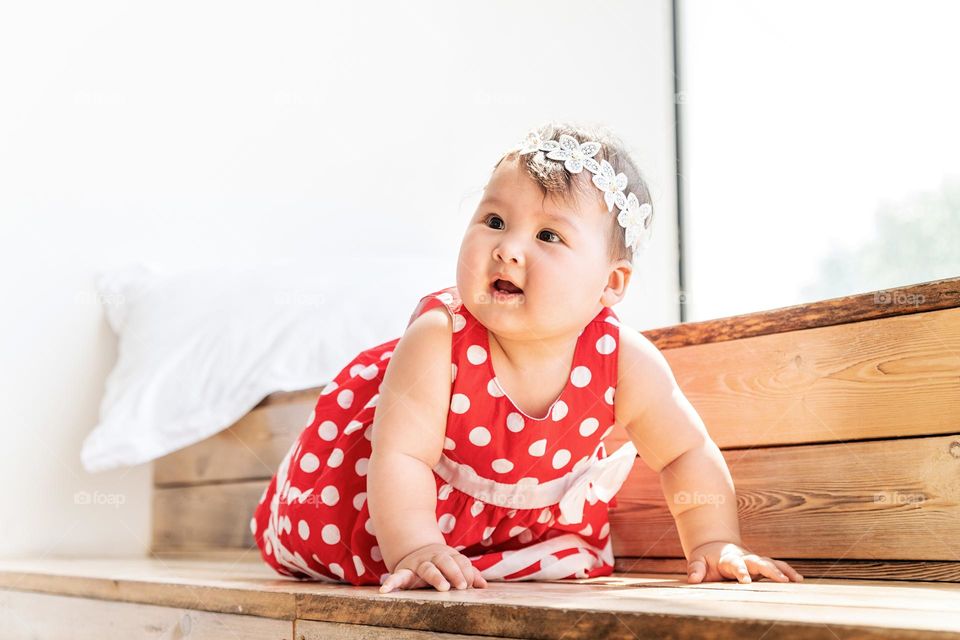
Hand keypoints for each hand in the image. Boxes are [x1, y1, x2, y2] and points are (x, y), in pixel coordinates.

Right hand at [379, 543, 487, 592]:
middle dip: (455, 573)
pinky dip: (391, 582)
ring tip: (444, 587)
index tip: (470, 584)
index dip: (466, 571)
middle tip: (462, 586)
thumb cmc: (440, 562)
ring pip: (428, 568)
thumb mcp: (454, 564)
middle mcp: (433, 558)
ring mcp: (418, 563)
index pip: (460, 561)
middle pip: (446, 562)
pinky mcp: (404, 571)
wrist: (414, 550)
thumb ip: (468, 573)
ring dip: (436, 577)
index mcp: (448, 556)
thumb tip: (483, 585)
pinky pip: (397, 576)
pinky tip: (385, 590)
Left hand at [686, 541, 803, 583]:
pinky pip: (776, 566)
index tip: (746, 581)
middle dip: (770, 571)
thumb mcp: (697, 561)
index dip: (741, 572)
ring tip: (796, 580)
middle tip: (782, 580)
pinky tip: (798, 580)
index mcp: (729, 558)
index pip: (736, 565)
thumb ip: (696, 570)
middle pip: (759, 562)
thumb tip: (693, 579)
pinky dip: (786, 571)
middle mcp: (744, 558)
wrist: (715, 544)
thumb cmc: (706, 557)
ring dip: (783, 570)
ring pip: (771, 563)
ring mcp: (754, 561)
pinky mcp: (760, 565)